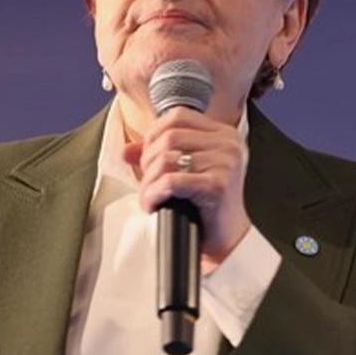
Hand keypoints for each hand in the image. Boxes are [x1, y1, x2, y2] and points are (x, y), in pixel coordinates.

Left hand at [122, 107, 251, 267]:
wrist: (228, 238)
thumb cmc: (208, 204)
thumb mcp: (186, 171)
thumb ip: (159, 154)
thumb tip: (126, 150)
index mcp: (223, 134)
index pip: (178, 116)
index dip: (154, 133)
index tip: (147, 156)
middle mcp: (228, 144)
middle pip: (169, 136)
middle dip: (149, 160)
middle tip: (148, 182)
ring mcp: (225, 163)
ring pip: (167, 159)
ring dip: (149, 181)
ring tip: (150, 196)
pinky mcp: (217, 185)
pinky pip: (171, 182)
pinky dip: (154, 193)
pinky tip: (154, 204)